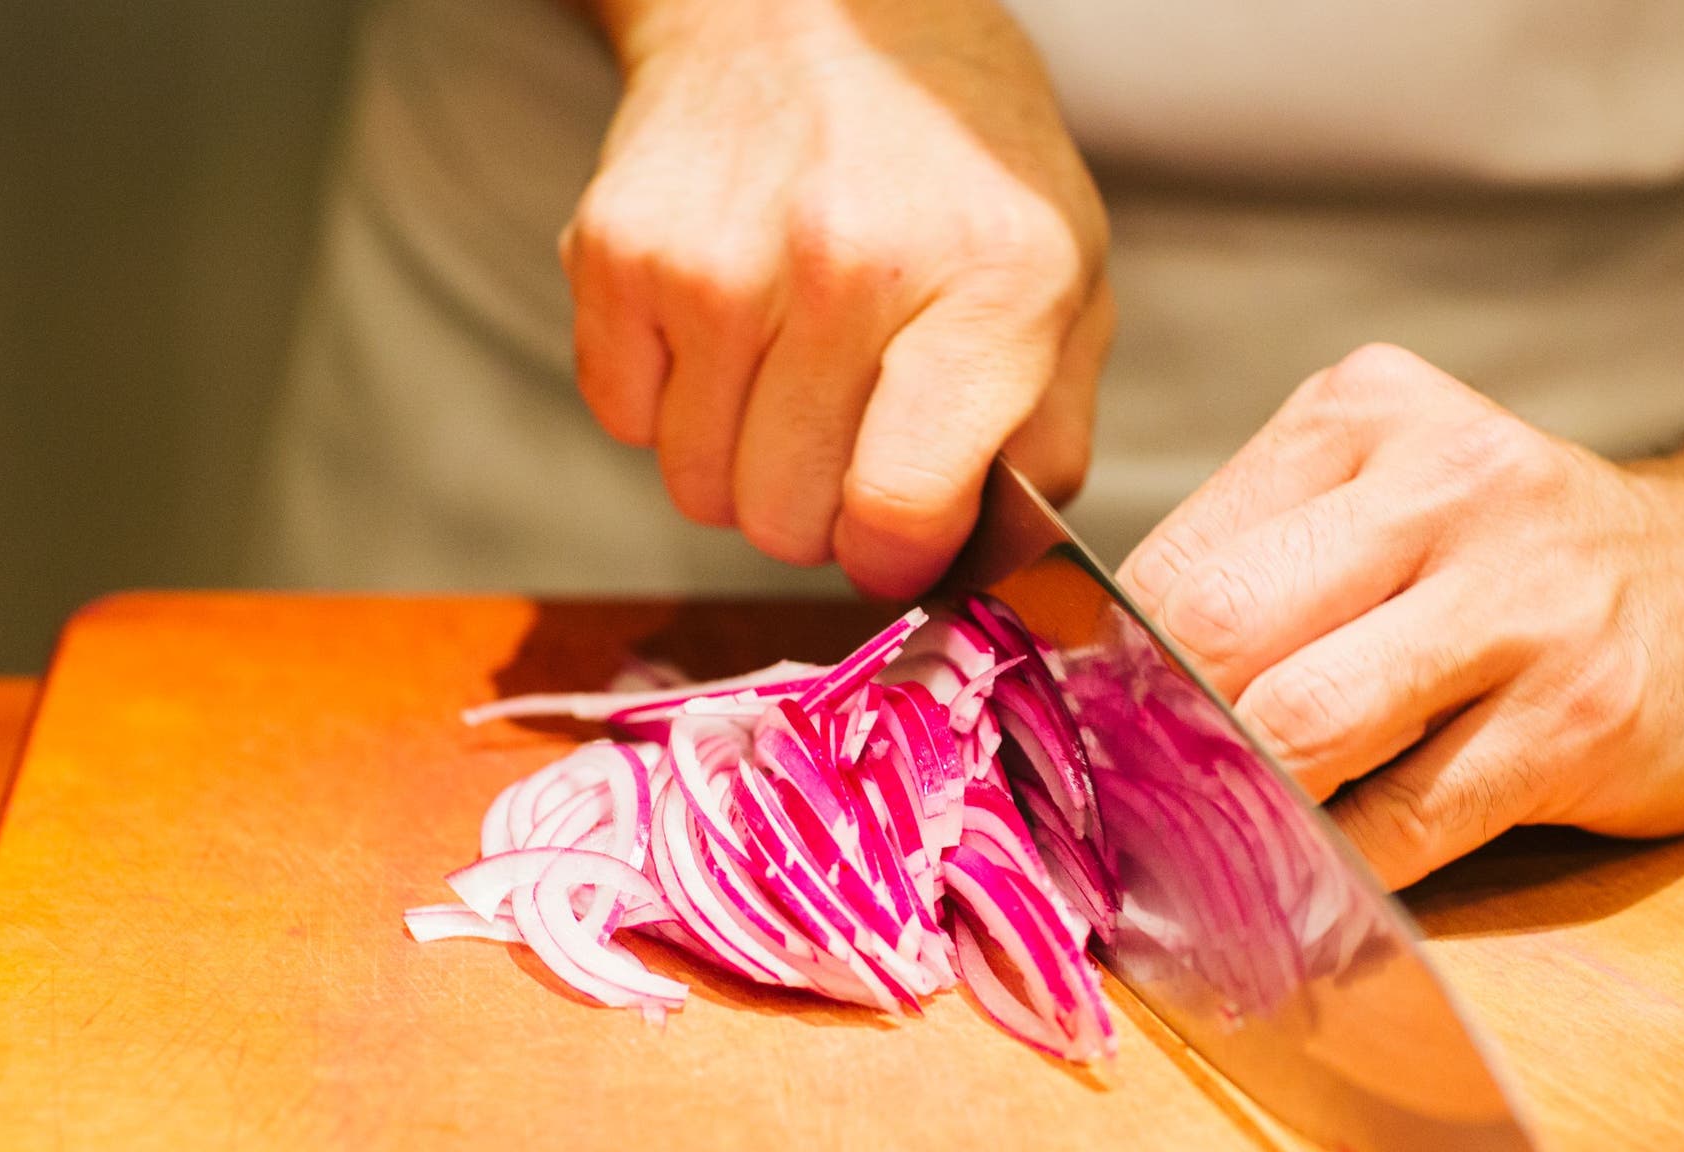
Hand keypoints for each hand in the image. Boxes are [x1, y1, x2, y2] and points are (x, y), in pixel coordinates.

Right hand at [563, 0, 1110, 594]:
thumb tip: (978, 563)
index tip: (897, 536)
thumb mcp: (1067, 281)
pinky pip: (627, 423)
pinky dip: (670, 404)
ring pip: (700, 490)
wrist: (812, 7)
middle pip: (787, 522)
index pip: (900, 508)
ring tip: (790, 371)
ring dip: (742, 463)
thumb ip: (1046, 439)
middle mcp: (849, 265)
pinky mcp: (616, 249)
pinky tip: (724, 328)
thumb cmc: (953, 166)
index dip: (894, 557)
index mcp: (990, 282)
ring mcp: (717, 258)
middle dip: (821, 511)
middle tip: (849, 433)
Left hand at [1119, 345, 1683, 887]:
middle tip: (1120, 815)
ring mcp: (1520, 601)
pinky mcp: (1579, 718)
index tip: (1078, 746)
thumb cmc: (1531, 565)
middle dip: (1152, 741)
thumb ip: (1270, 568)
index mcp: (1363, 415)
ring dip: (1233, 813)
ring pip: (1299, 727)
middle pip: (1218, 630)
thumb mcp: (1397, 499)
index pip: (1176, 556)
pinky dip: (1335, 874)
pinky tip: (1311, 891)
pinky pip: (1407, 820)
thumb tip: (1100, 698)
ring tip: (1203, 856)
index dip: (1104, 670)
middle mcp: (1442, 486)